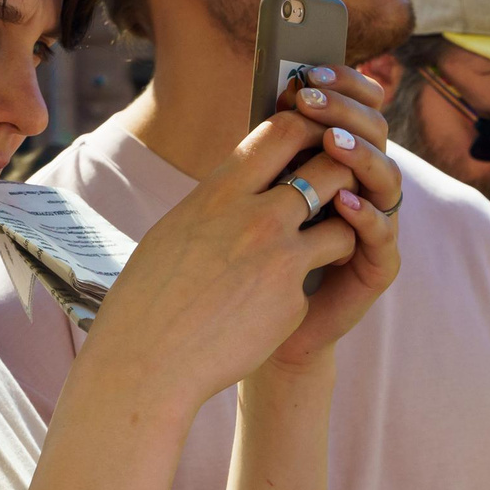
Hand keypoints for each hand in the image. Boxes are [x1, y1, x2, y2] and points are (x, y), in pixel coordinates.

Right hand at [86, 92, 368, 406]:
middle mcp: (256, 217)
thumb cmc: (149, 297)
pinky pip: (315, 281)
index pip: (283, 130)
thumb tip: (243, 180)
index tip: (317, 136)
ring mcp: (280, 260)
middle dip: (342, 173)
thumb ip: (218, 202)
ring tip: (326, 244)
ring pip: (343, 225)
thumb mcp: (177, 230)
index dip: (310, 126)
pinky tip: (271, 307)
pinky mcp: (294, 302)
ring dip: (340, 231)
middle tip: (340, 186)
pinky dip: (302, 288)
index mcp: (221, 192)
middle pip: (329, 167)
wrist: (146, 362)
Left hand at [261, 67, 401, 373]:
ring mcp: (376, 224)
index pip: (355, 106)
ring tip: (332, 144)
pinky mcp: (378, 265)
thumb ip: (274, 149)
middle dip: (345, 110)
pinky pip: (381, 234)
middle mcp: (365, 185)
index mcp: (339, 159)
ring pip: (386, 178)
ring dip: (360, 156)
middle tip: (311, 99)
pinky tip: (342, 201)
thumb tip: (275, 90)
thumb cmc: (247, 253)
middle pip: (375, 132)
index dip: (340, 83)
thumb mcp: (255, 191)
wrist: (249, 324)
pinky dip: (365, 215)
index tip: (309, 67)